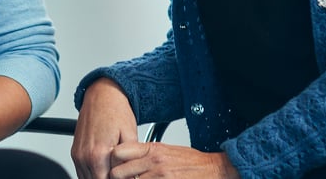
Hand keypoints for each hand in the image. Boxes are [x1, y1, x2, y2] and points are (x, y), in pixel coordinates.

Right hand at [72, 78, 138, 178]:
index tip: (126, 176)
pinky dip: (92, 174)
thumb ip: (129, 160)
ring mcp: (78, 154)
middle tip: (121, 174)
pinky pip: (81, 172)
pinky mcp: (75, 152)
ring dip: (99, 178)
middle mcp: (84, 156)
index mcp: (98, 153)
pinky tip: (104, 169)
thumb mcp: (130, 136)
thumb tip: (131, 174)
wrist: (103, 94)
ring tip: (112, 172)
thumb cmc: (116, 111)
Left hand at [109, 142, 237, 178]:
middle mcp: (154, 162)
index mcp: (152, 149)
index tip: (113, 167)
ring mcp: (159, 176)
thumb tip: (124, 157)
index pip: (118, 152)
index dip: (112, 162)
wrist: (213, 169)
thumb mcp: (166, 150)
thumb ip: (145, 153)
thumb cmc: (191, 162)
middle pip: (117, 173)